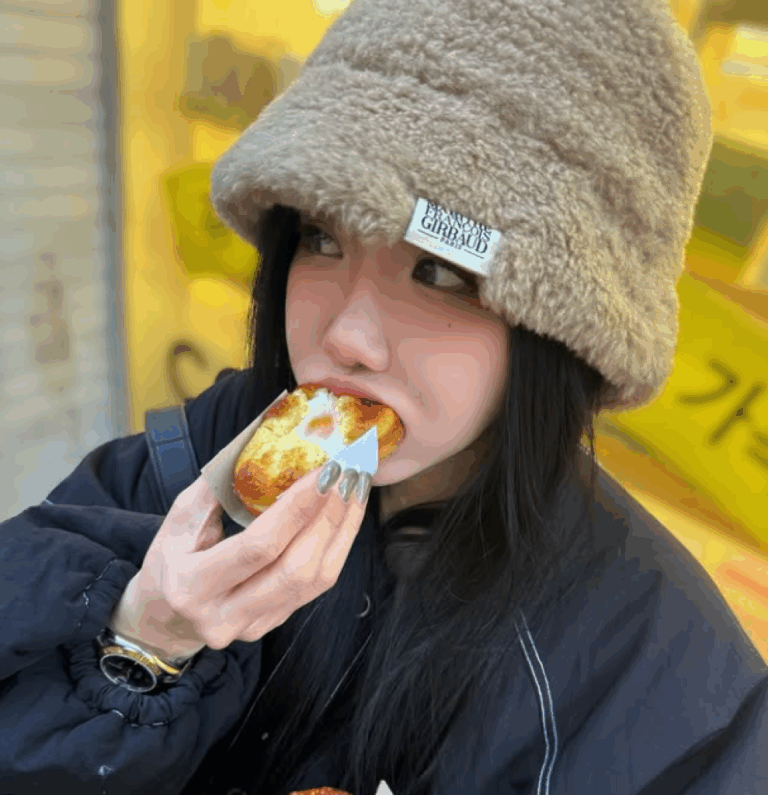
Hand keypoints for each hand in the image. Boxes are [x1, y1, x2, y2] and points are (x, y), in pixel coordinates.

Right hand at [109, 461, 370, 657]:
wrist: (163, 618)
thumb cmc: (171, 557)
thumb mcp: (179, 519)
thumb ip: (216, 487)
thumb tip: (260, 442)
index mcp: (191, 584)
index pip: (259, 546)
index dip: (298, 508)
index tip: (325, 471)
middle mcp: (223, 614)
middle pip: (295, 568)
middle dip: (329, 517)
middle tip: (349, 476)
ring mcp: (251, 626)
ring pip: (313, 582)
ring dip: (341, 531)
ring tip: (356, 491)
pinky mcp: (272, 626)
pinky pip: (315, 588)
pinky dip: (336, 547)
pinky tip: (345, 516)